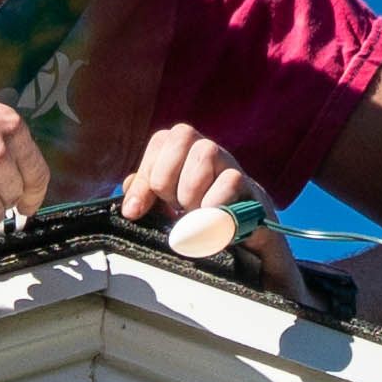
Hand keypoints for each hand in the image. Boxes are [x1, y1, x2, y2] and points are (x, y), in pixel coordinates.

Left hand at [120, 122, 284, 284]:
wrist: (242, 246)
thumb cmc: (198, 222)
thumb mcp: (165, 210)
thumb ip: (145, 196)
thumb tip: (129, 197)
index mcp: (184, 153)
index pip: (161, 141)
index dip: (144, 177)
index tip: (135, 211)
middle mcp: (208, 152)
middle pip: (182, 134)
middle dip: (167, 177)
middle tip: (172, 206)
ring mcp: (232, 167)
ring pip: (206, 151)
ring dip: (191, 190)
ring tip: (192, 213)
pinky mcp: (251, 189)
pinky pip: (231, 180)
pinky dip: (214, 203)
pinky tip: (209, 221)